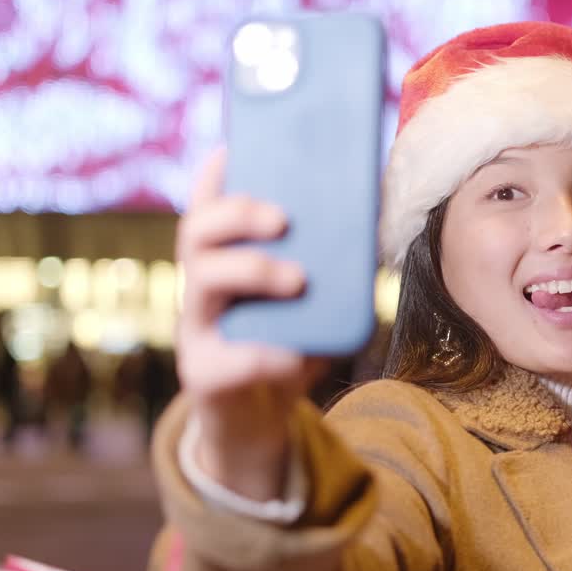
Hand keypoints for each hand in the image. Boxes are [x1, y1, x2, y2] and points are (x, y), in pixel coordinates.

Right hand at [175, 149, 322, 499]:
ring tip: (298, 279)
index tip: (236, 144)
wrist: (259, 426)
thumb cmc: (288, 347)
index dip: (215, 172)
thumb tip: (375, 224)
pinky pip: (227, 360)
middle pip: (196, 231)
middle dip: (238, 213)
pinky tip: (293, 358)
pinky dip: (265, 356)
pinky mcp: (203, 376)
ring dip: (253, 271)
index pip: (208, 203)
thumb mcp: (312, 304)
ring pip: (201, 283)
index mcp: (224, 260)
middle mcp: (200, 287)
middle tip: (284, 218)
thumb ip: (332, 269)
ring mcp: (195, 330)